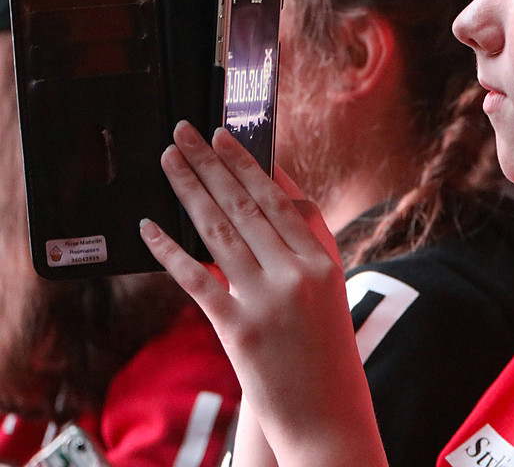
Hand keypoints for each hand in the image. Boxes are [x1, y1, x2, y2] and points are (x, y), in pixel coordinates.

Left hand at [140, 122, 385, 466]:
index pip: (278, 198)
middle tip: (182, 134)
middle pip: (244, 207)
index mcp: (322, 259)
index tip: (223, 136)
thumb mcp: (330, 286)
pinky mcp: (238, 330)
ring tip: (168, 162)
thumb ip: (305, 239)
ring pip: (219, 232)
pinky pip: (198, 280)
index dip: (247, 164)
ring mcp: (267, 301)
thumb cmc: (327, 347)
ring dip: (189, 192)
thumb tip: (275, 189)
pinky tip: (150, 227)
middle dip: (210, 165)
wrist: (327, 412)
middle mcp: (297, 273)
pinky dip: (171, 251)